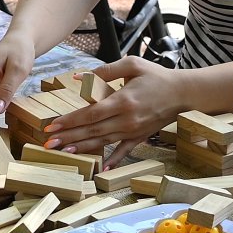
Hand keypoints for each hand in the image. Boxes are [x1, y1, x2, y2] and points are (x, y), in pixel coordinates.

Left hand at [43, 57, 189, 165]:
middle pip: (92, 130)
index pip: (90, 114)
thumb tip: (78, 77)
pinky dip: (113, 159)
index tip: (51, 126)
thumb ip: (105, 71)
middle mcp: (127, 119)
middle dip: (68, 138)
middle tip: (48, 143)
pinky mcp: (141, 136)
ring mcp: (134, 130)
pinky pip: (124, 150)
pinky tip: (101, 168)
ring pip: (103, 141)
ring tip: (64, 152)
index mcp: (122, 100)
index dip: (69, 121)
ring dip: (82, 148)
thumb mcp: (132, 64)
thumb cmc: (157, 76)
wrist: (183, 93)